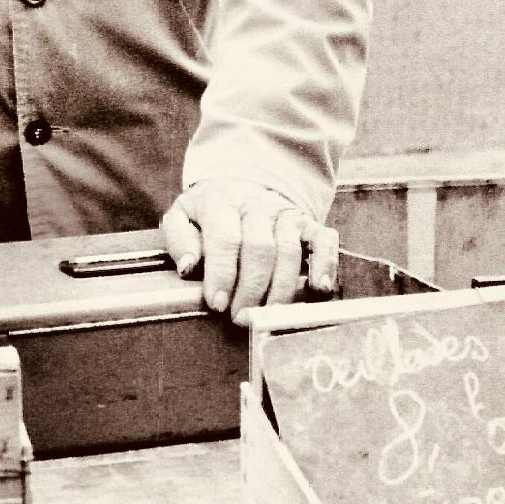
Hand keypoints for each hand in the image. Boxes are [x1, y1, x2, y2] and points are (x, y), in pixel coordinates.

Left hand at [160, 178, 337, 323]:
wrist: (241, 186)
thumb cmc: (209, 212)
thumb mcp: (182, 217)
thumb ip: (180, 240)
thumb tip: (188, 267)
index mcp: (222, 202)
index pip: (225, 239)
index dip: (222, 274)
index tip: (217, 303)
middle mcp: (257, 205)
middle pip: (260, 249)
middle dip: (251, 288)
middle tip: (241, 317)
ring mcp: (286, 214)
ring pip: (289, 252)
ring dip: (280, 289)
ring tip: (268, 315)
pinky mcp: (309, 224)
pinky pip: (324, 242)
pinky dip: (325, 265)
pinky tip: (318, 289)